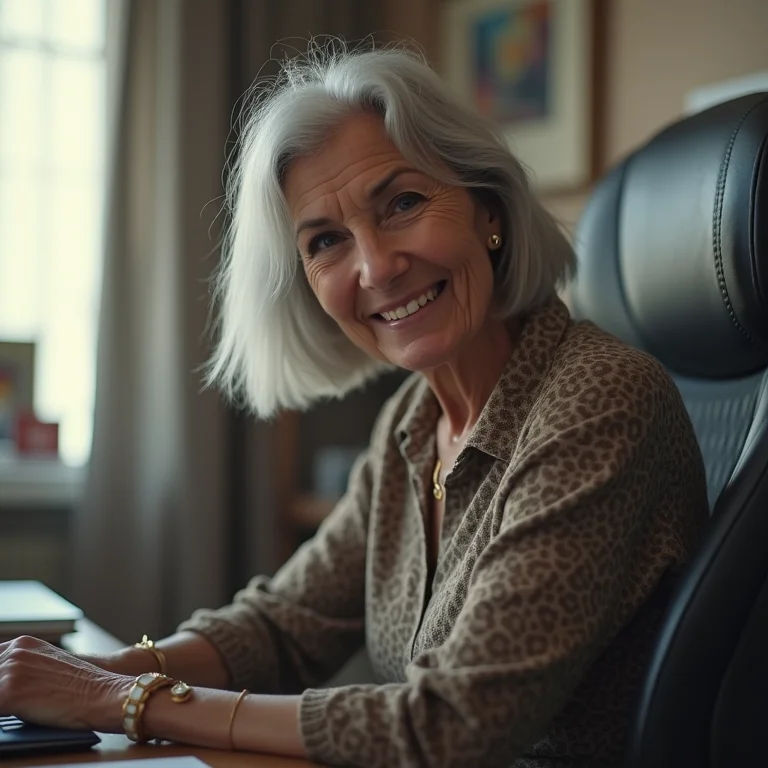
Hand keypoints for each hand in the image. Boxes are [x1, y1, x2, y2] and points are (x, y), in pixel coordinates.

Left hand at [0, 636, 133, 731]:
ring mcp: (11, 671)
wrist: (104, 694)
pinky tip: (7, 718)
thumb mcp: (50, 667)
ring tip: (8, 709)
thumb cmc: (83, 687)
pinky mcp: (9, 694)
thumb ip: (24, 669)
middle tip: (6, 701)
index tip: (1, 689)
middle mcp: (14, 652)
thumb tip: (6, 688)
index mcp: (23, 644)